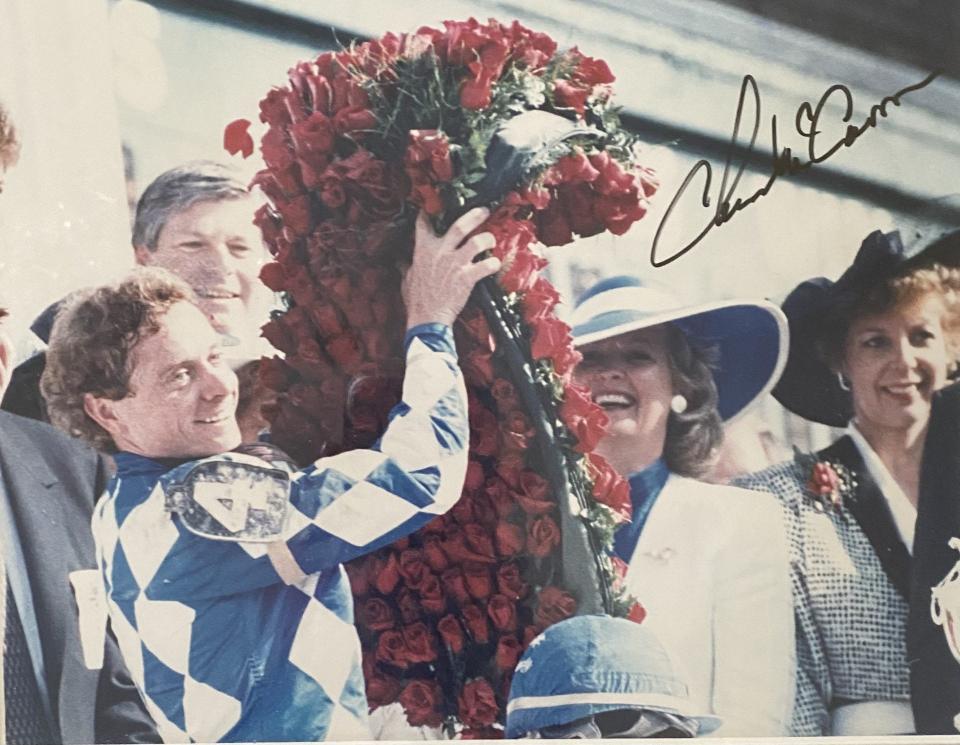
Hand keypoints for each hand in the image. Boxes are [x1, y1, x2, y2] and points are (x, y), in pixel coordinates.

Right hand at [403, 208, 500, 328]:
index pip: (424, 224)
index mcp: (423, 250)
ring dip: (487, 239)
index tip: (434, 208)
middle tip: (483, 211)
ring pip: (477, 242)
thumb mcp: (407, 280)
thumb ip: (407, 267)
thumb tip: (400, 262)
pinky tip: (495, 264)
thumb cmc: (417, 301)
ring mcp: (455, 264)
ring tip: (491, 239)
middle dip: (474, 215)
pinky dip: (494, 263)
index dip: (429, 212)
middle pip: (460, 226)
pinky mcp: (467, 277)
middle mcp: (440, 253)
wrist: (427, 318)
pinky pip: (487, 265)